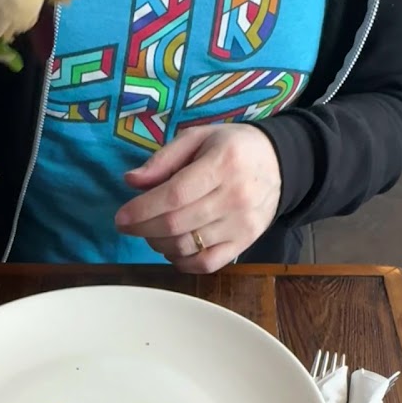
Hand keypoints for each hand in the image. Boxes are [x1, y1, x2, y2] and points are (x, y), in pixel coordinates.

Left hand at [115, 124, 281, 271]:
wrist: (280, 164)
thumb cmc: (231, 148)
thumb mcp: (199, 137)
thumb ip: (164, 159)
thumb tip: (131, 181)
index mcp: (222, 164)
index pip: (174, 195)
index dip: (142, 210)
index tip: (121, 217)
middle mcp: (234, 197)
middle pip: (177, 224)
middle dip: (143, 229)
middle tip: (129, 225)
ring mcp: (241, 225)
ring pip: (187, 246)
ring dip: (158, 244)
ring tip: (151, 232)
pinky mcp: (244, 244)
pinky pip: (205, 264)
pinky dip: (181, 261)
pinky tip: (172, 248)